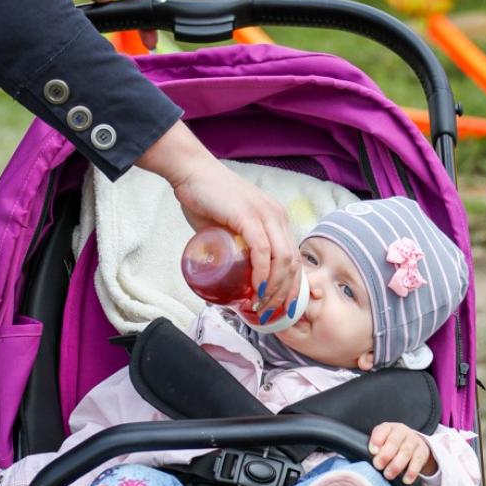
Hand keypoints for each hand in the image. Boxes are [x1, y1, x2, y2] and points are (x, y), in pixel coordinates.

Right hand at [137, 120, 302, 313]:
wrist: (191, 172)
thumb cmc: (206, 200)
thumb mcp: (230, 228)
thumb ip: (237, 247)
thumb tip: (234, 276)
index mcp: (277, 219)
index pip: (294, 259)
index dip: (292, 287)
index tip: (282, 308)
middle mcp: (278, 216)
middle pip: (293, 263)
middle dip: (285, 294)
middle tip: (269, 313)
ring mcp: (266, 215)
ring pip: (282, 260)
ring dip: (274, 288)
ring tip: (261, 306)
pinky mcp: (249, 216)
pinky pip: (263, 251)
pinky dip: (262, 273)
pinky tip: (257, 288)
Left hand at [369, 422, 437, 484]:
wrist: (412, 444)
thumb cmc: (390, 445)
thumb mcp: (382, 442)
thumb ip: (375, 448)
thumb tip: (366, 459)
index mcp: (388, 428)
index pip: (382, 431)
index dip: (377, 440)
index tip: (373, 452)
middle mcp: (402, 431)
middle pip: (394, 442)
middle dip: (385, 455)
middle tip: (378, 466)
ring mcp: (414, 440)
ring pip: (406, 452)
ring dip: (396, 465)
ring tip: (388, 475)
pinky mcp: (423, 450)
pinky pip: (417, 461)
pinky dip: (412, 472)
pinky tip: (406, 480)